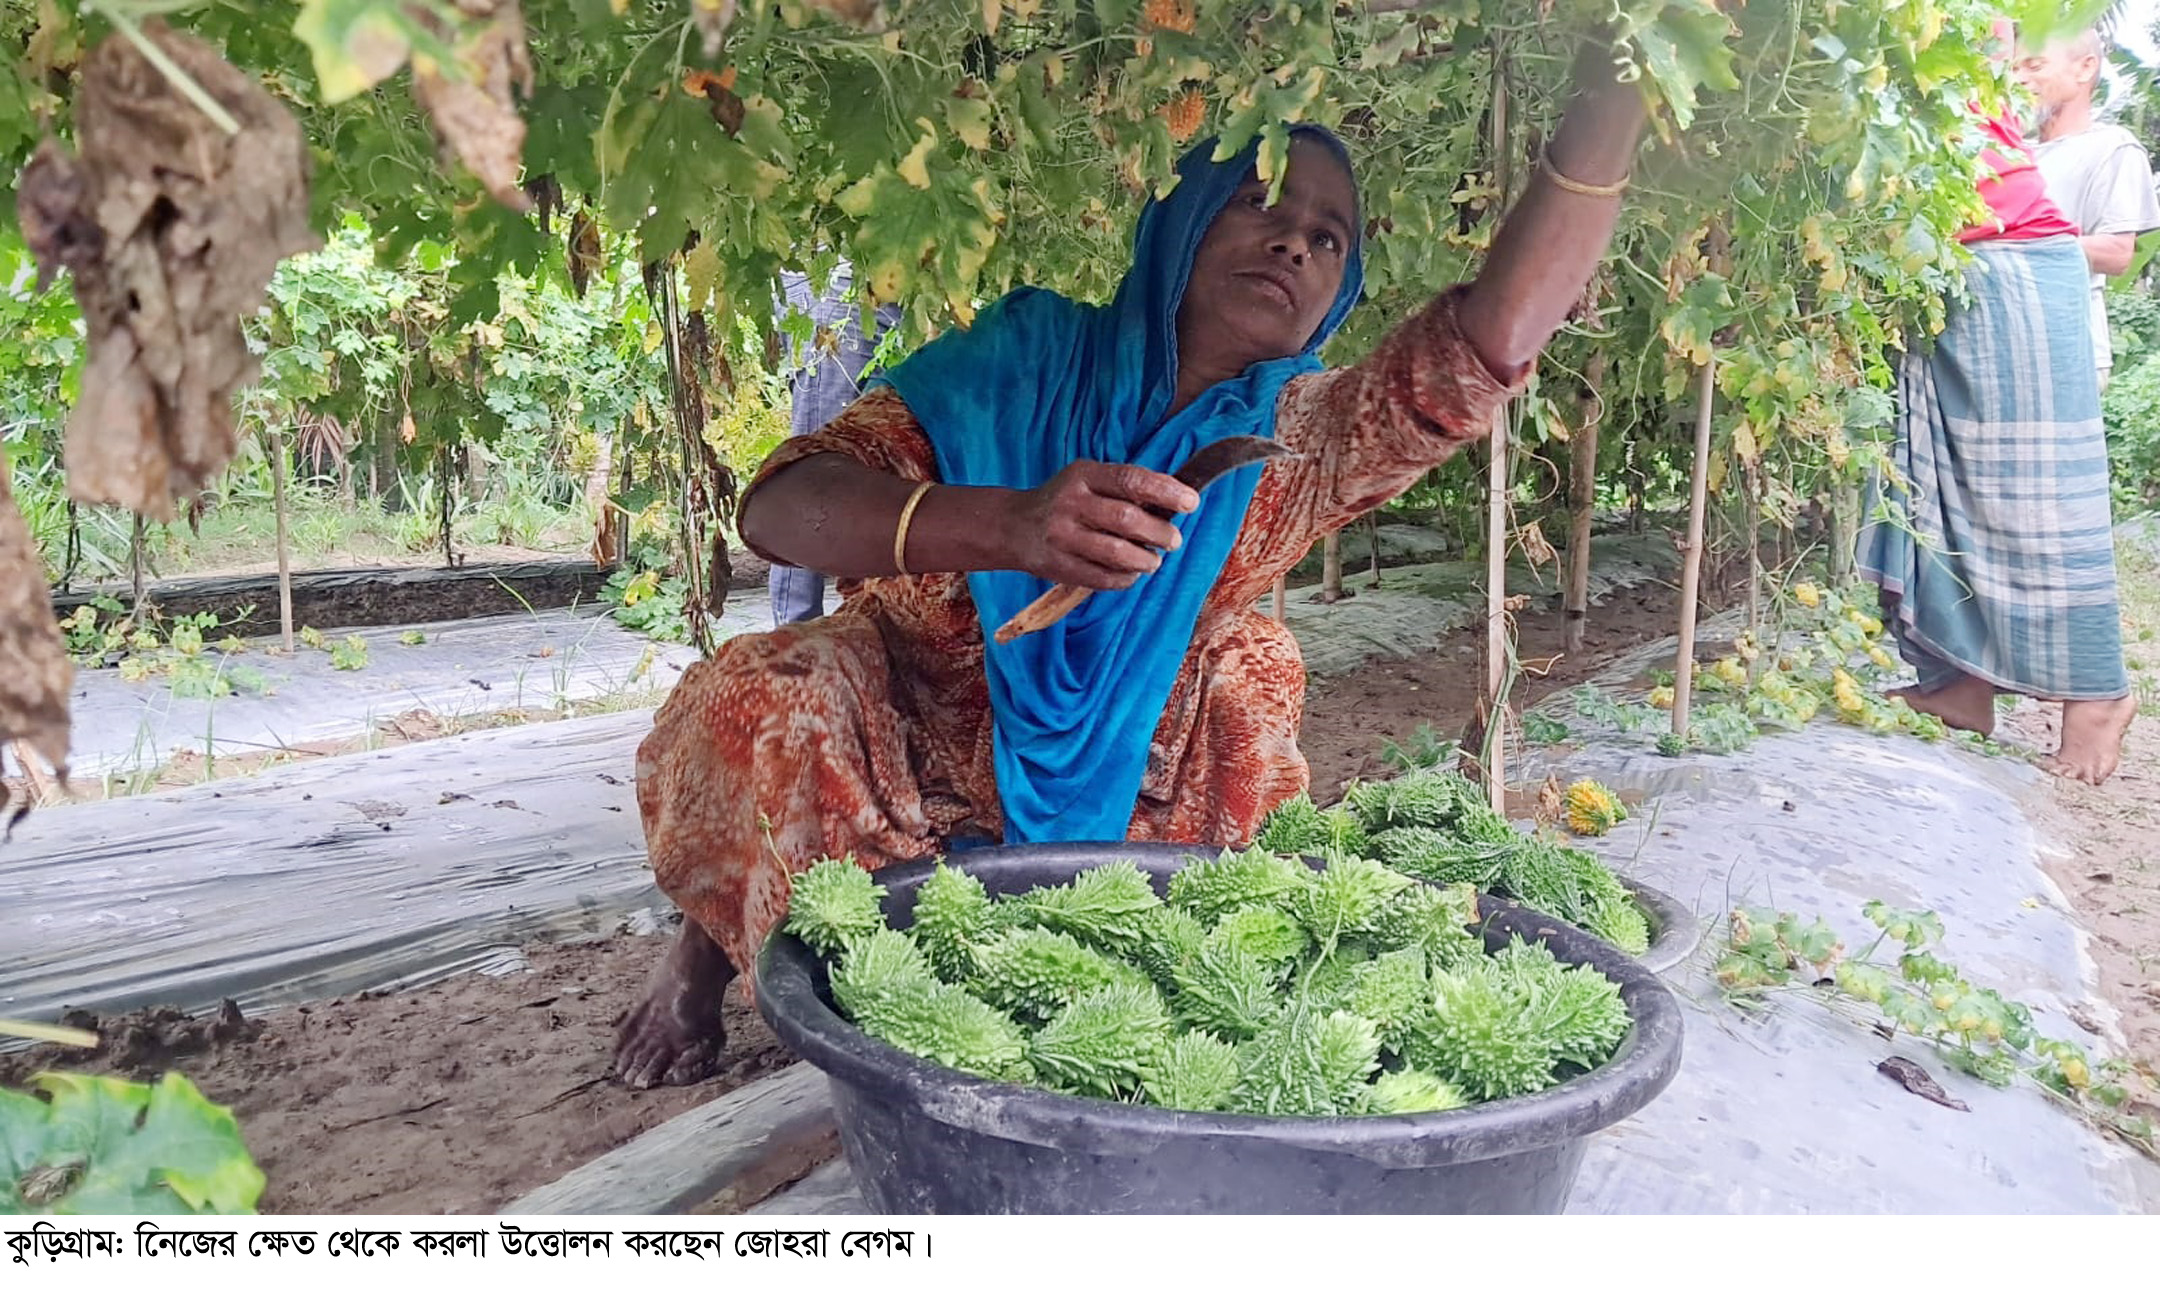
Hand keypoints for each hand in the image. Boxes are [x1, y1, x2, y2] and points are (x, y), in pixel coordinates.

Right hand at [1003, 460, 1199, 589]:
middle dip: (1160, 532)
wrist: (1013, 527)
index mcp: (1083, 476)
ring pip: (1117, 553)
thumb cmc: (1064, 500)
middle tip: (1174, 540)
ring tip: (1154, 560)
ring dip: (1146, 560)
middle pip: (1127, 519)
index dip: (1165, 491)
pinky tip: (1131, 573)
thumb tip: (1174, 500)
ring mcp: (1063, 537)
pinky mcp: (1058, 566)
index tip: (1191, 502)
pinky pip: (1102, 578)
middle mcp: (1071, 504)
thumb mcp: (1087, 479)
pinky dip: (1125, 578)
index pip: (1130, 479)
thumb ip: (1123, 486)